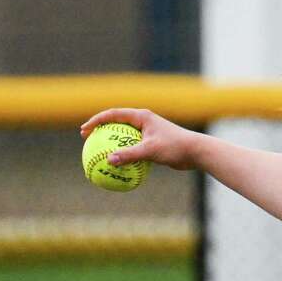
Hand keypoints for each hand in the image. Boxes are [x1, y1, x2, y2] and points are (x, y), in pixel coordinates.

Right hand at [79, 108, 202, 170]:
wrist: (197, 152)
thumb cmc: (175, 147)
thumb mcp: (151, 150)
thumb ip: (130, 155)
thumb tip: (109, 160)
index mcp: (141, 116)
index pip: (113, 114)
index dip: (96, 121)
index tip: (84, 131)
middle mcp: (144, 121)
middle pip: (116, 123)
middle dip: (100, 130)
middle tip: (86, 139)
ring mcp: (148, 132)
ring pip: (124, 137)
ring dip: (111, 143)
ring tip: (97, 153)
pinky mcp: (153, 143)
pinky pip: (133, 148)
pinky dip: (124, 154)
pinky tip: (117, 166)